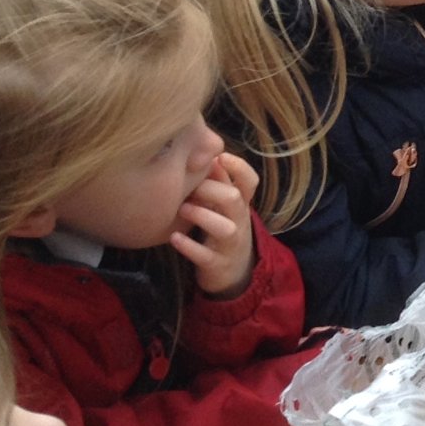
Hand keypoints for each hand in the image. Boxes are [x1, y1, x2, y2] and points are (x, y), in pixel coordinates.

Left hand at [173, 152, 257, 297]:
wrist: (233, 273)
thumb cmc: (222, 229)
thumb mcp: (224, 206)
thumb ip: (217, 182)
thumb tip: (205, 152)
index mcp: (241, 203)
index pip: (250, 181)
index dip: (238, 167)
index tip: (219, 157)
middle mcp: (239, 220)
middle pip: (234, 198)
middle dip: (210, 189)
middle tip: (188, 188)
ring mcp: (230, 243)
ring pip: (224, 227)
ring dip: (202, 215)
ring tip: (182, 209)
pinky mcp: (217, 264)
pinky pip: (205, 255)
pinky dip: (189, 246)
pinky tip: (174, 238)